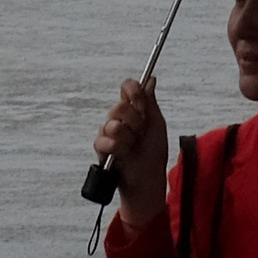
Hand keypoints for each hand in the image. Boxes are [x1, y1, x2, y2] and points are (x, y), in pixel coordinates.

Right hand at [97, 74, 170, 212]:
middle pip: (120, 106)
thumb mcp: (156, 125)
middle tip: (141, 134)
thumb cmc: (153, 152)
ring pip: (113, 124)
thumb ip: (150, 102)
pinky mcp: (101, 148)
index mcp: (133, 109)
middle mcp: (118, 118)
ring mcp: (108, 132)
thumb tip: (150, 79)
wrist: (148, 178)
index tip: (142, 103)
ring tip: (133, 147)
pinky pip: (105, 141)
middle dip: (136, 121)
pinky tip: (124, 154)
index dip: (133, 91)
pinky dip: (119, 148)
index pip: (127, 88)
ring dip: (128, 137)